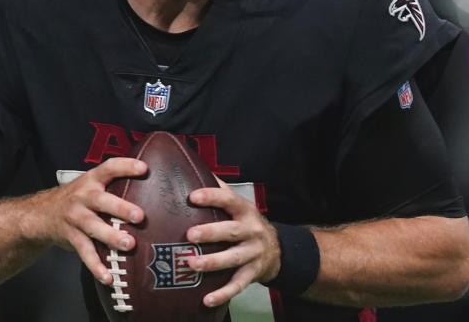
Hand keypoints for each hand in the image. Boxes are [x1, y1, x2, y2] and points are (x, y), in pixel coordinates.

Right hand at [38, 157, 146, 284]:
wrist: (42, 214)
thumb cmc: (78, 199)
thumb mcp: (91, 185)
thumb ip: (114, 185)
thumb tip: (152, 189)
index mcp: (91, 180)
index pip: (109, 168)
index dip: (126, 166)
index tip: (144, 169)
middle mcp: (82, 197)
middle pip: (101, 200)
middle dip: (120, 208)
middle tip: (139, 216)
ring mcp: (75, 217)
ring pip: (93, 227)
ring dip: (111, 236)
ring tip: (129, 245)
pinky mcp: (71, 237)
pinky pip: (85, 253)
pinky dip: (96, 266)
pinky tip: (108, 277)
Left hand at [185, 180, 281, 306]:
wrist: (278, 249)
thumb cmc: (247, 223)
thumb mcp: (238, 204)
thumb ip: (218, 188)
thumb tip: (191, 168)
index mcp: (244, 210)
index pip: (228, 199)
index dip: (211, 197)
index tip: (192, 197)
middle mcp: (252, 230)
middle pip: (231, 231)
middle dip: (210, 233)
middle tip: (190, 235)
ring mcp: (254, 253)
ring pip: (234, 258)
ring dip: (213, 262)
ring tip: (192, 264)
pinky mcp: (253, 273)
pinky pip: (238, 285)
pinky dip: (223, 293)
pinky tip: (207, 299)